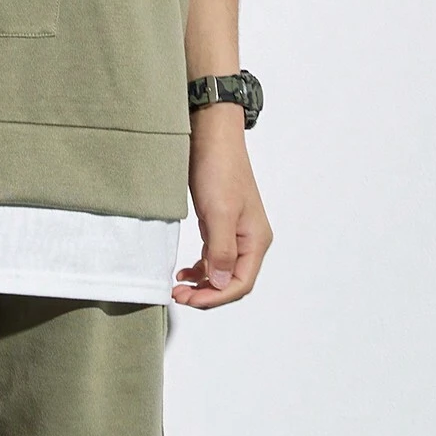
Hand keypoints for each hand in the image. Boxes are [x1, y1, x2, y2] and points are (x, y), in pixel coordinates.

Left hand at [173, 104, 272, 308]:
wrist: (211, 135)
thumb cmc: (219, 168)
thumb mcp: (219, 212)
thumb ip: (222, 250)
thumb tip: (222, 282)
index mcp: (256, 239)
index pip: (241, 283)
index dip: (216, 296)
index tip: (190, 300)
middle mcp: (249, 239)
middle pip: (232, 281)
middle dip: (207, 293)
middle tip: (179, 296)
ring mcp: (235, 231)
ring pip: (222, 270)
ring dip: (202, 283)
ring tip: (179, 287)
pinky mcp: (220, 222)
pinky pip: (214, 256)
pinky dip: (201, 267)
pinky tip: (185, 271)